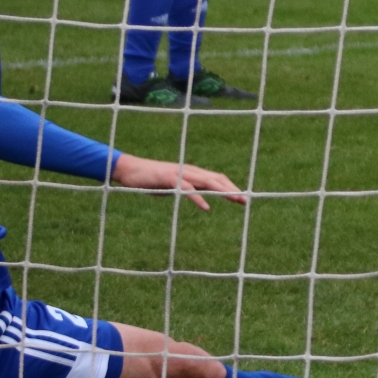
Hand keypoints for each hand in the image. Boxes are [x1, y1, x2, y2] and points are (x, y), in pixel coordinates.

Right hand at [111, 153, 246, 210]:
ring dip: (222, 191)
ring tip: (235, 200)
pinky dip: (198, 198)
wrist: (131, 169)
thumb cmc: (152, 179)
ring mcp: (181, 174)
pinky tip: (206, 207)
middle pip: (216, 179)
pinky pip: (187, 189)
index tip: (242, 198)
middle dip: (232, 189)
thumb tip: (200, 197)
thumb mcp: (174, 186)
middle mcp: (190, 171)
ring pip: (207, 182)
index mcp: (192, 173)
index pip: (217, 178)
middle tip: (245, 201)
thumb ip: (187, 189)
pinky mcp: (169, 179)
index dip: (230, 187)